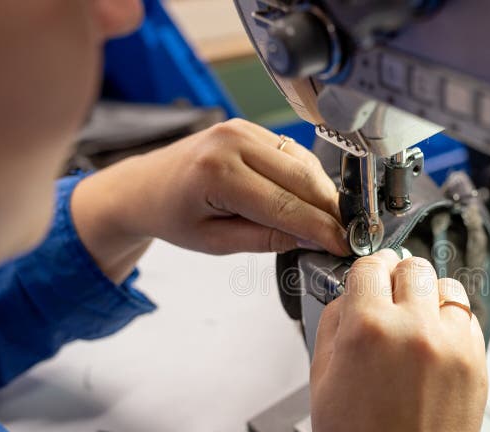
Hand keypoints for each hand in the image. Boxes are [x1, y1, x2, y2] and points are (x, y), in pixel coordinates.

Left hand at [71, 119, 348, 282]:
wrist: (144, 186)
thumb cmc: (172, 215)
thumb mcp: (216, 242)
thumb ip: (266, 239)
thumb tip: (312, 239)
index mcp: (217, 174)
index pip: (286, 206)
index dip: (321, 229)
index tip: (343, 247)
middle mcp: (232, 142)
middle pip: (303, 179)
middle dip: (329, 211)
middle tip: (345, 236)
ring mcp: (241, 129)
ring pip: (304, 163)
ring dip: (322, 193)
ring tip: (329, 222)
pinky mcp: (249, 126)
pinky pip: (292, 152)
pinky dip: (307, 177)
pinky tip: (310, 199)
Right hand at [310, 249, 487, 431]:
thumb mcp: (320, 381)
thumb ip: (331, 325)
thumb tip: (344, 295)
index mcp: (367, 329)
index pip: (371, 265)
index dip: (365, 272)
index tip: (366, 279)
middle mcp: (414, 328)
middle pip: (411, 266)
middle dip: (396, 278)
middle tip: (389, 300)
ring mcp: (452, 344)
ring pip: (446, 285)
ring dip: (428, 295)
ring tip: (415, 322)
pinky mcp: (477, 361)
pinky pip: (467, 317)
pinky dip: (451, 321)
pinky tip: (434, 344)